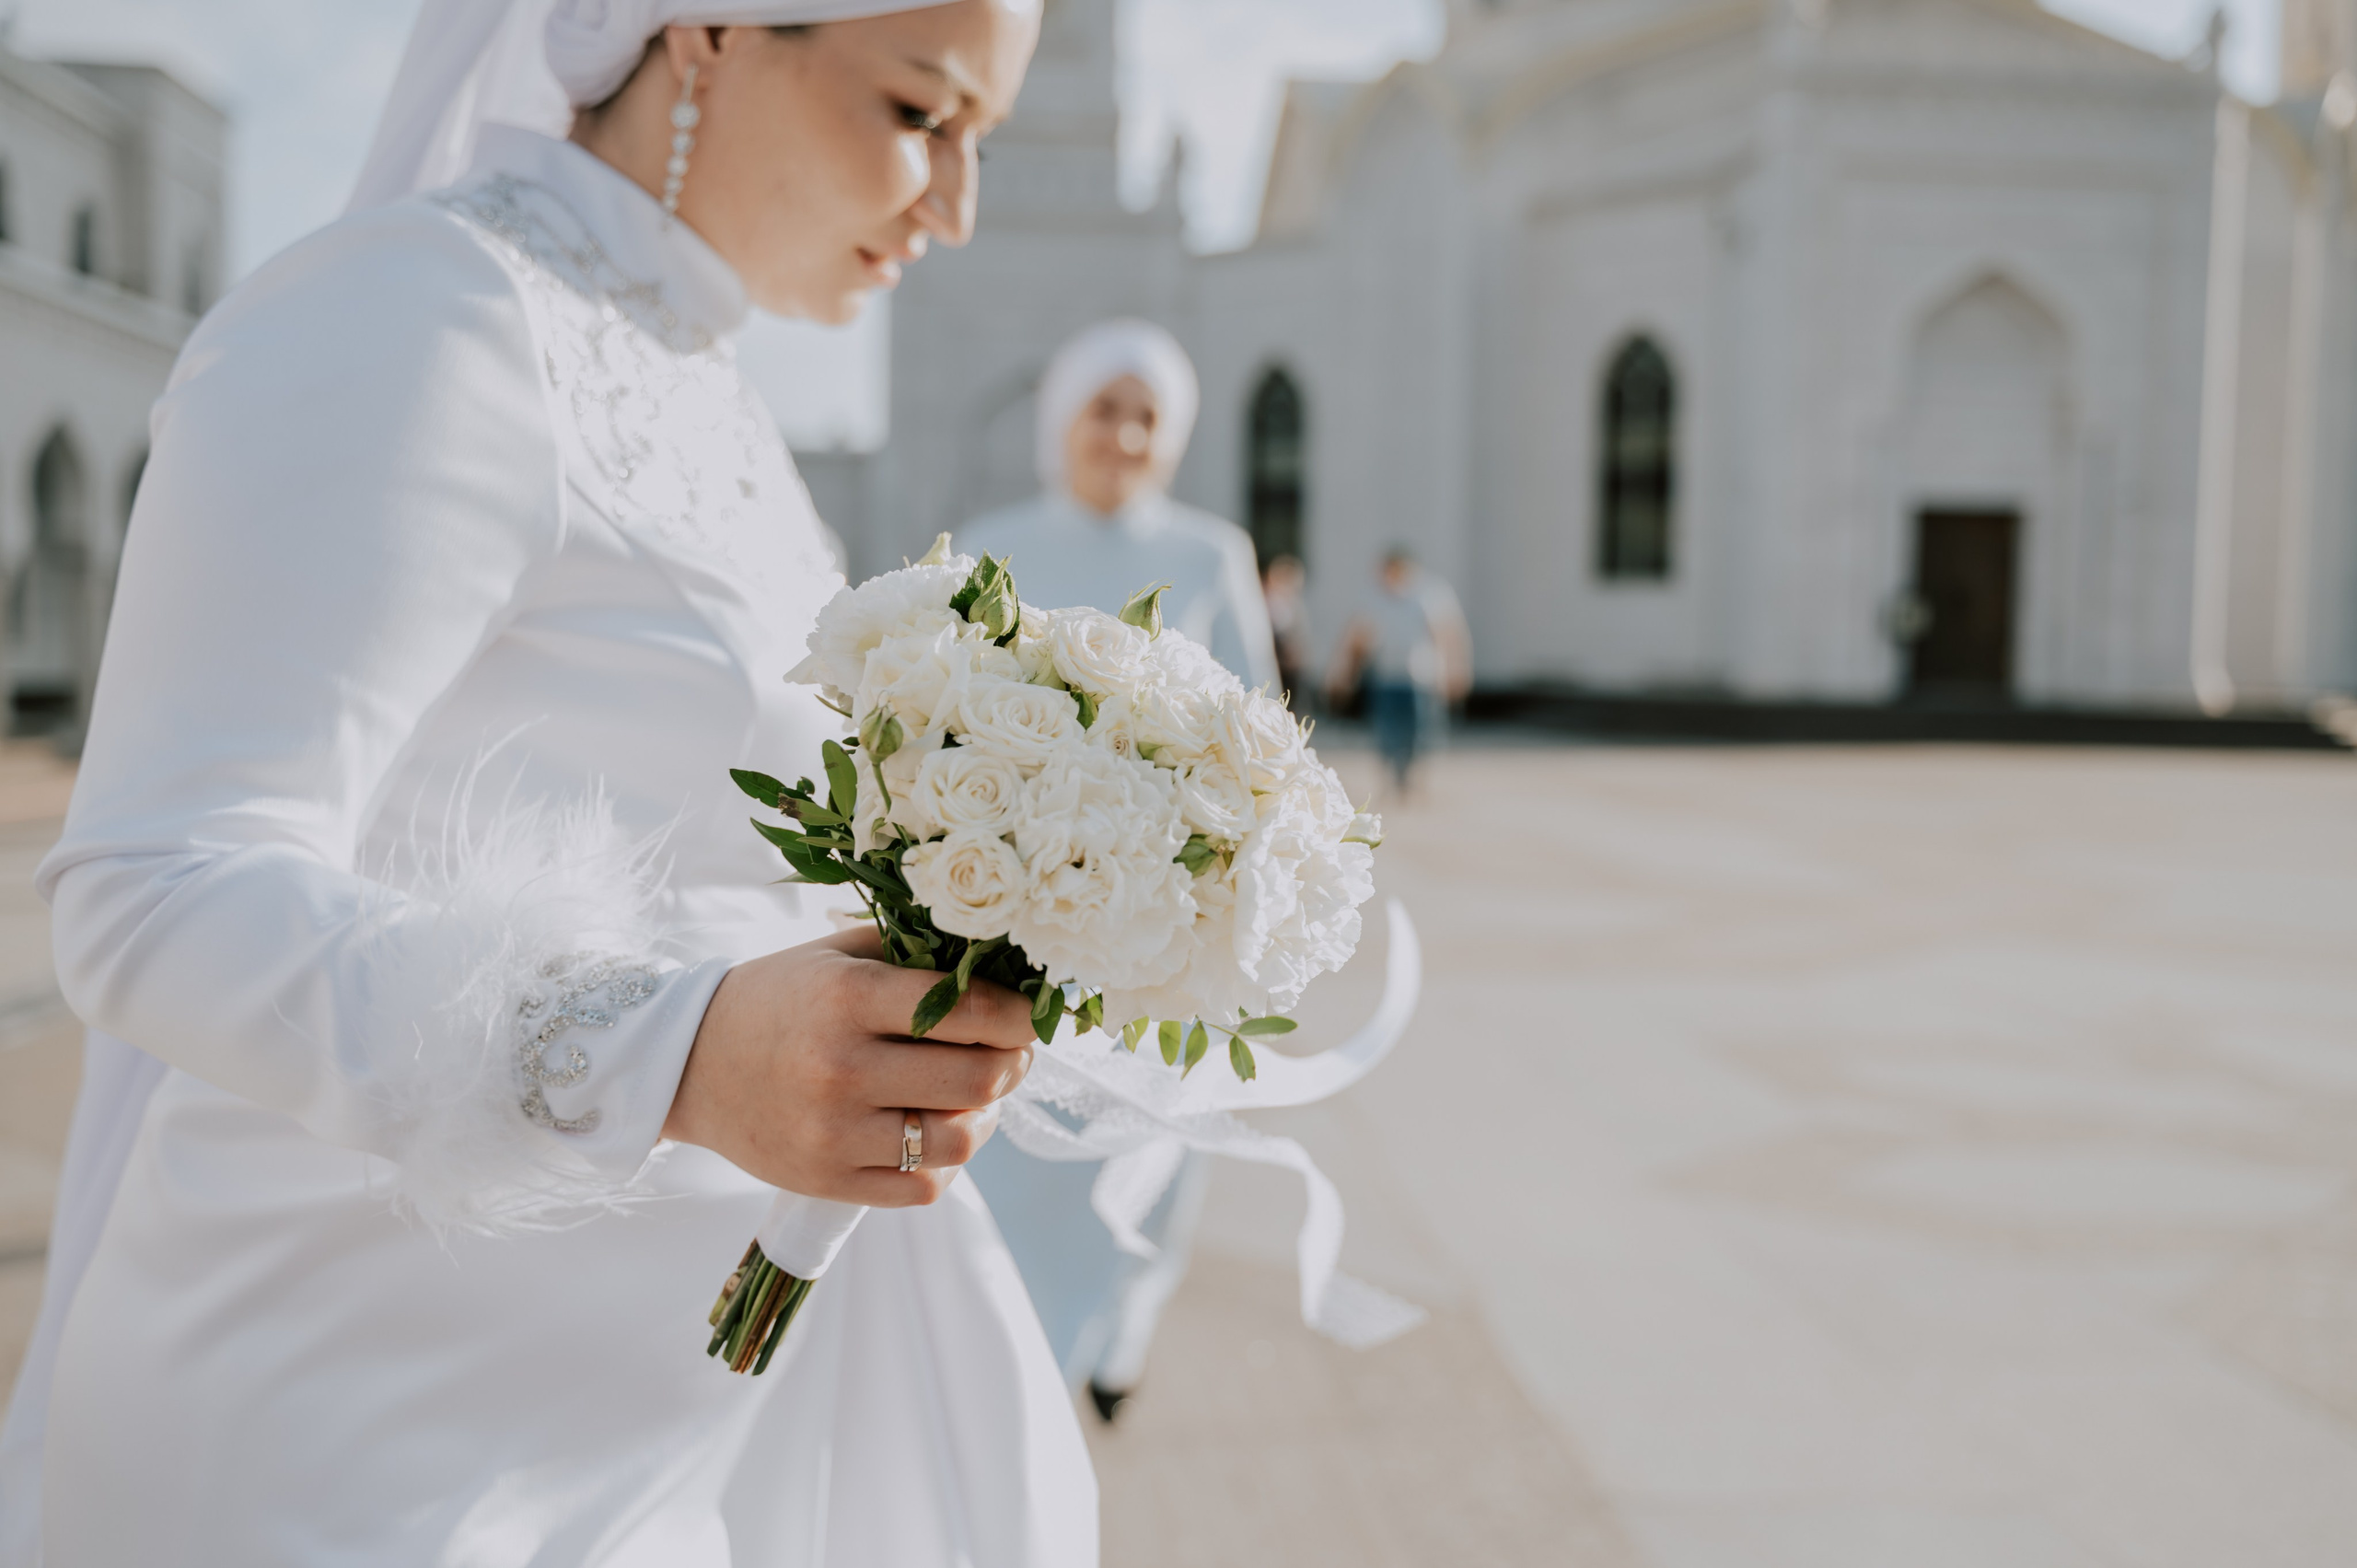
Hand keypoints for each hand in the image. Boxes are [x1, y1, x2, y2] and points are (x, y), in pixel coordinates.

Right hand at [663, 927, 1034, 1206]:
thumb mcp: (839, 955)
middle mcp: (840, 1068)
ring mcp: (832, 1134)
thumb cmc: (781, 997)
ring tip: (973, 1094)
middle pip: (979, 1080)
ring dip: (984, 1117)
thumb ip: (918, 954)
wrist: (688, 1062)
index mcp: (847, 999)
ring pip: (959, 1141)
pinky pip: (923, 1186)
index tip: (1030, 1013)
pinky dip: (946, 1162)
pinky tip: (936, 1132)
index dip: (1022, 1016)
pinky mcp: (826, 1182)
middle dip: (1014, 1063)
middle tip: (1010, 1052)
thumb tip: (1010, 963)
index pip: (973, 1012)